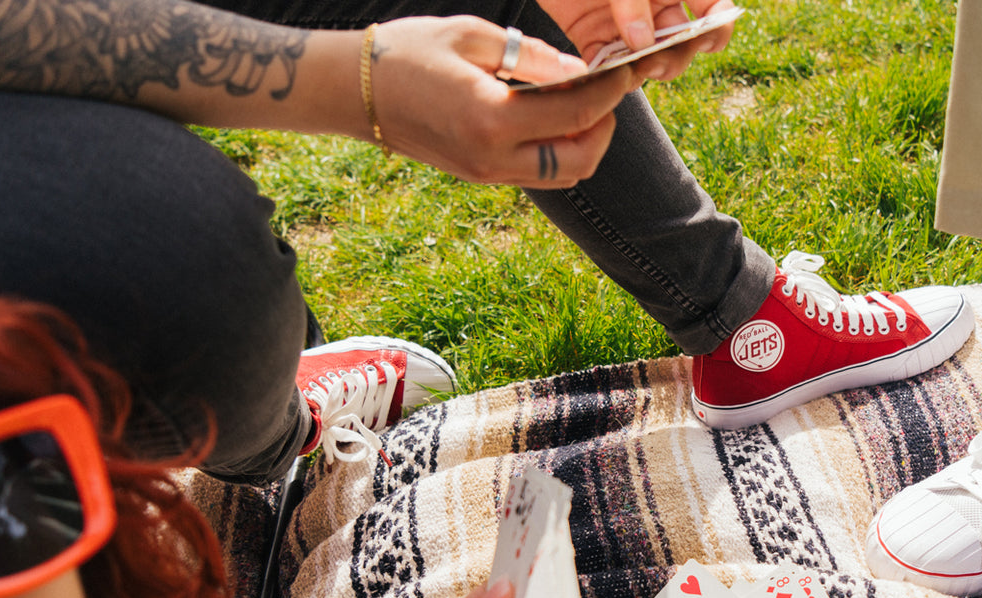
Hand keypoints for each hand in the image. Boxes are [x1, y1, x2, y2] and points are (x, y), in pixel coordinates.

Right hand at [369, 16, 637, 185]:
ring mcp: (486, 174)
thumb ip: (532, 57)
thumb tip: (581, 71)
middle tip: (608, 94)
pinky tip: (555, 118)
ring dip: (585, 145)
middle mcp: (493, 158)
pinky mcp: (480, 176)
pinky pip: (538, 174)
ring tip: (585, 106)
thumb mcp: (472, 37)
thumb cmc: (407, 51)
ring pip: (562, 176)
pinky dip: (559, 151)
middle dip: (605, 128)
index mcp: (492, 118)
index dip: (611, 91)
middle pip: (581, 160)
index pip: (577, 113)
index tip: (630, 70)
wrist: (351, 91)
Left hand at [536, 0, 738, 80]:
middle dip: (672, 57)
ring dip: (640, 71)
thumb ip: (632, 0)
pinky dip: (606, 76)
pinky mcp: (592, 37)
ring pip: (645, 61)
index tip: (706, 41)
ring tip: (628, 70)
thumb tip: (643, 44)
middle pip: (680, 44)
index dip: (717, 28)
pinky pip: (606, 66)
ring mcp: (624, 24)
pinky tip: (603, 76)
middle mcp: (655, 6)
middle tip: (655, 62)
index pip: (713, 10)